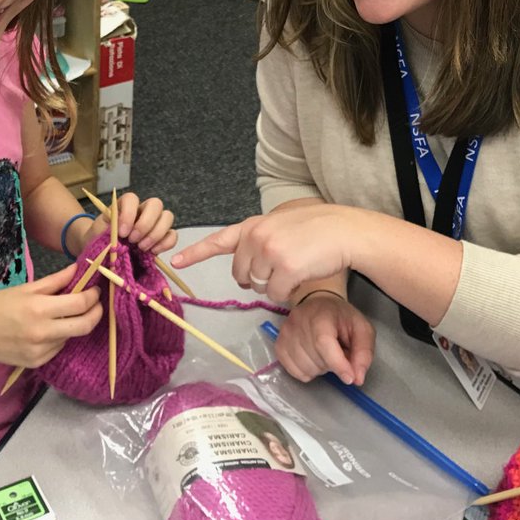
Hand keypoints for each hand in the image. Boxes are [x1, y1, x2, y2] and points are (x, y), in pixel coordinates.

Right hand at [0, 264, 102, 368]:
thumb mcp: (25, 289)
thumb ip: (55, 281)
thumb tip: (79, 268)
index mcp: (39, 309)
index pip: (80, 304)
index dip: (93, 296)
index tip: (95, 290)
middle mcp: (42, 333)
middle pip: (85, 325)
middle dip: (96, 313)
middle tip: (95, 304)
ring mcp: (40, 351)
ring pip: (72, 337)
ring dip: (75, 324)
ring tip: (65, 314)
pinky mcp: (37, 363)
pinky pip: (59, 348)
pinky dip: (60, 337)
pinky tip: (49, 329)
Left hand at [82, 191, 176, 254]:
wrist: (102, 253)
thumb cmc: (98, 240)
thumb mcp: (96, 234)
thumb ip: (104, 231)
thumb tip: (117, 235)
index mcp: (124, 206)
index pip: (132, 199)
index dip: (129, 214)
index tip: (122, 233)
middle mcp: (141, 211)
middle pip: (155, 204)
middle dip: (146, 224)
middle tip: (133, 241)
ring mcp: (154, 223)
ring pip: (167, 217)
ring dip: (156, 233)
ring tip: (142, 248)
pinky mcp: (161, 238)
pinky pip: (172, 235)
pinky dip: (165, 243)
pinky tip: (153, 252)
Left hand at [170, 205, 373, 303]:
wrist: (344, 230)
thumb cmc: (317, 230)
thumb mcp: (281, 225)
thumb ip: (259, 241)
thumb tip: (246, 272)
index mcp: (254, 225)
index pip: (219, 240)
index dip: (196, 253)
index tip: (176, 261)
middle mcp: (256, 236)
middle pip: (241, 274)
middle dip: (256, 278)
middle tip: (280, 266)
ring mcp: (269, 252)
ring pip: (257, 286)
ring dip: (275, 284)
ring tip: (295, 265)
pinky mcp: (284, 268)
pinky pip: (275, 294)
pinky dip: (288, 291)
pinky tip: (302, 274)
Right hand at [278, 293, 373, 385]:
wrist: (318, 304)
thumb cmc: (341, 318)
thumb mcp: (362, 329)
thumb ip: (363, 353)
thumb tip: (357, 378)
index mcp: (321, 315)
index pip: (323, 343)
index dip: (337, 364)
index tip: (349, 378)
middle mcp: (298, 322)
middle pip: (316, 359)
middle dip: (332, 365)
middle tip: (338, 353)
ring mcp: (285, 334)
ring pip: (305, 368)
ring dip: (319, 369)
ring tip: (324, 354)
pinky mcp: (279, 345)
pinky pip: (293, 371)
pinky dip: (306, 371)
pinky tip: (312, 359)